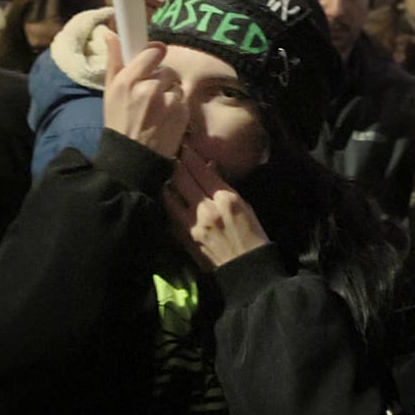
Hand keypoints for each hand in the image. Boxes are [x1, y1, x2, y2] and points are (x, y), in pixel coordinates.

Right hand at [101, 31, 187, 157]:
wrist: (133, 160)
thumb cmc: (119, 123)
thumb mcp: (110, 92)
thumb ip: (114, 60)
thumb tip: (110, 33)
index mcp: (128, 81)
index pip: (153, 51)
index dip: (154, 54)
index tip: (153, 58)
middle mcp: (149, 89)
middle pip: (165, 69)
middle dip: (159, 79)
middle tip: (148, 95)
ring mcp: (168, 101)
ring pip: (175, 84)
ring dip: (169, 93)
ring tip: (156, 110)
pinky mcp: (182, 113)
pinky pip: (182, 99)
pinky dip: (176, 106)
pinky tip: (164, 118)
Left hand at [166, 144, 269, 269]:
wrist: (246, 270)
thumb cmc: (252, 235)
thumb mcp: (244, 205)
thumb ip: (224, 187)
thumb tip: (209, 169)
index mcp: (226, 199)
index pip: (201, 170)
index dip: (189, 155)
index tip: (182, 144)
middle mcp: (206, 209)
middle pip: (181, 178)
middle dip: (174, 162)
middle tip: (168, 151)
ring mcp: (191, 225)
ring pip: (169, 195)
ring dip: (165, 182)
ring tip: (162, 172)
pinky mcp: (183, 238)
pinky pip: (170, 214)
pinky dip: (167, 202)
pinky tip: (165, 196)